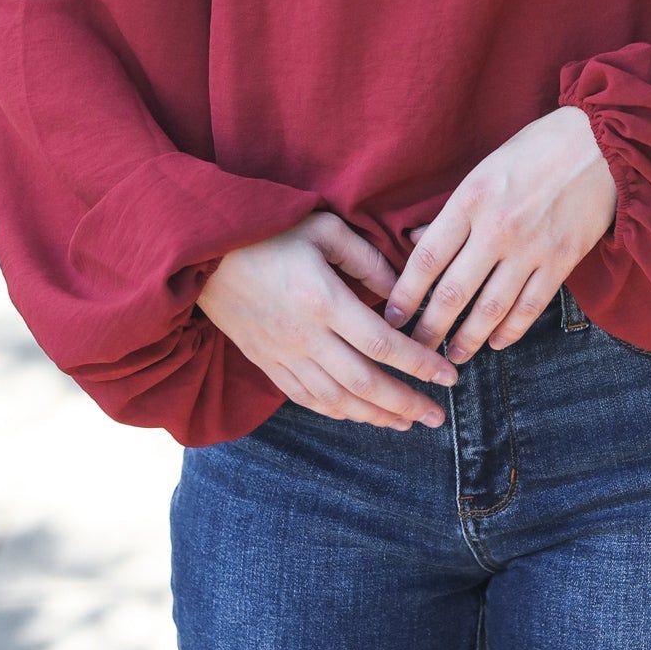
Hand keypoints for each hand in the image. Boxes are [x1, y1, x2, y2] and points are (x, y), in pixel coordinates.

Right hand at [195, 210, 458, 430]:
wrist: (202, 252)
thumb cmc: (268, 229)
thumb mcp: (323, 227)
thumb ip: (366, 258)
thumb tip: (399, 294)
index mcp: (323, 299)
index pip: (382, 343)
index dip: (418, 365)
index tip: (448, 378)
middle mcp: (304, 336)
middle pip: (364, 383)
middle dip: (405, 403)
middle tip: (437, 417)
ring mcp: (282, 354)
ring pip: (336, 400)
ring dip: (375, 416)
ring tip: (407, 422)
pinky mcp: (266, 362)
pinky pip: (306, 398)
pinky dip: (337, 412)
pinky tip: (360, 416)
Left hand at [385, 105, 616, 362]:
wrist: (598, 144)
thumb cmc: (534, 150)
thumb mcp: (483, 170)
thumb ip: (451, 211)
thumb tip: (414, 242)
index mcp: (471, 200)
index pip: (427, 258)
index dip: (405, 294)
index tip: (392, 317)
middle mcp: (497, 228)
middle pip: (453, 292)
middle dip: (429, 328)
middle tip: (415, 349)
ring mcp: (531, 248)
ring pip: (490, 308)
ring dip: (467, 339)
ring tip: (452, 356)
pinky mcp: (562, 260)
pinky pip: (530, 306)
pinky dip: (510, 330)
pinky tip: (496, 343)